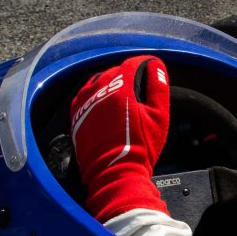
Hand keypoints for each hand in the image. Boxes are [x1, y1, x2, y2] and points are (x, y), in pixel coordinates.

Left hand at [71, 55, 170, 222]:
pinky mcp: (77, 113)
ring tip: (124, 102)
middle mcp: (100, 88)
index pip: (135, 63)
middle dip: (130, 77)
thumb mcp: (159, 116)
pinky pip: (87, 94)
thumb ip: (158, 86)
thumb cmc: (141, 147)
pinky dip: (98, 96)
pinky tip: (107, 108)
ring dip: (112, 85)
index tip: (152, 75)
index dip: (147, 67)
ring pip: (100, 80)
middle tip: (141, 95)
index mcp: (122, 86)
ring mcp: (85, 100)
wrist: (114, 172)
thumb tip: (155, 65)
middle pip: (117, 70)